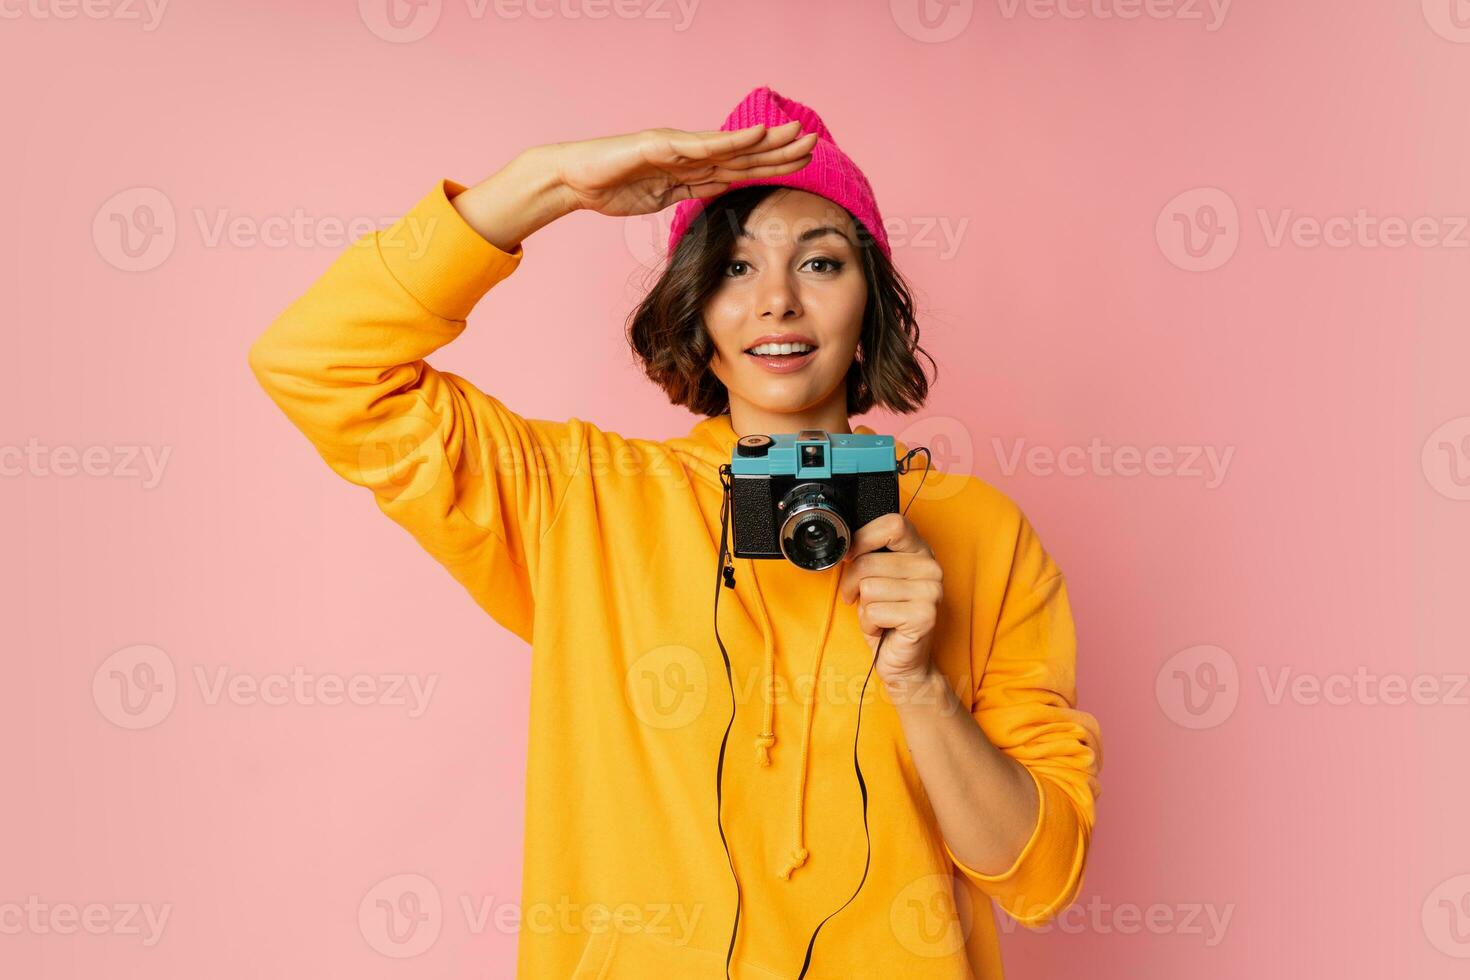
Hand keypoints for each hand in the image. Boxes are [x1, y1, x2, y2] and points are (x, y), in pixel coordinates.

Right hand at [547, 121, 816, 217]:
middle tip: (815, 143)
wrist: (575, 179)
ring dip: (767, 142)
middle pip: (744, 153)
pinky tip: (756, 135)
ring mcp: (678, 148)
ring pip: (731, 147)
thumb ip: (687, 193)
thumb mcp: (661, 197)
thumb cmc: (611, 188)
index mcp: (693, 168)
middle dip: (780, 150)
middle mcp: (691, 154)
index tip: (803, 162)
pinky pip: (702, 146)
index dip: (772, 163)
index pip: (741, 167)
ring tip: (797, 136)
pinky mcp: (661, 146)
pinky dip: (731, 141)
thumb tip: (715, 197)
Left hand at [836, 513, 944, 685]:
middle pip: (868, 561)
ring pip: (868, 587)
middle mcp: (931, 568)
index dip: (863, 538)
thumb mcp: (876, 579)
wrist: (904, 662)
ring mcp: (931, 591)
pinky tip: (884, 628)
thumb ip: (869, 557)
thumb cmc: (887, 618)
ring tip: (879, 616)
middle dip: (852, 584)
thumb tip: (845, 546)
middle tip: (862, 600)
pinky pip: (873, 610)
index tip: (850, 556)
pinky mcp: (924, 615)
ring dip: (863, 608)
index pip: (892, 524)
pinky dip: (869, 624)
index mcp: (920, 551)